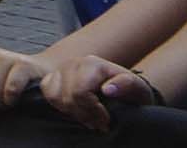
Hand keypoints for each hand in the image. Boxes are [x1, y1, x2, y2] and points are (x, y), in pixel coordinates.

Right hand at [39, 56, 156, 129]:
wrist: (125, 88)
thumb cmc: (131, 91)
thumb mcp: (138, 88)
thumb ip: (126, 85)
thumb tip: (108, 89)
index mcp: (93, 64)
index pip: (80, 92)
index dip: (93, 111)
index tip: (106, 121)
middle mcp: (74, 63)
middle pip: (68, 96)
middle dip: (84, 114)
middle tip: (99, 123)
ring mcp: (62, 68)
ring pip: (55, 96)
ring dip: (72, 111)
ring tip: (88, 117)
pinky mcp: (55, 75)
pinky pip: (47, 91)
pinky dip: (59, 104)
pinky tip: (75, 108)